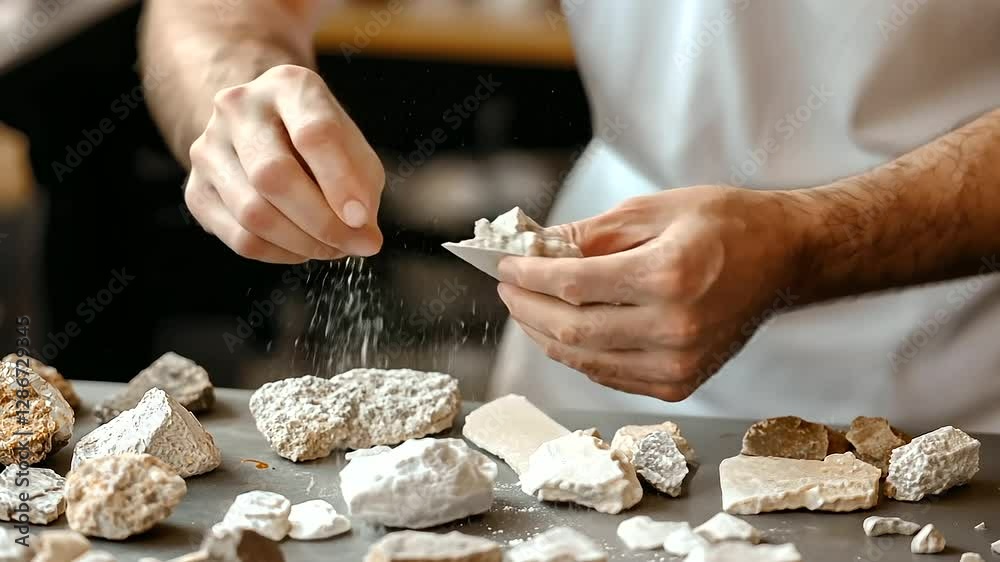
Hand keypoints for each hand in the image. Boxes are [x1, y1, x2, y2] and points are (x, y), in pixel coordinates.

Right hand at [185, 65, 383, 262]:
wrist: (264, 132)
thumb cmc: (319, 143)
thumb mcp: (353, 148)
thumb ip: (361, 185)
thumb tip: (361, 234)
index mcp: (287, 85)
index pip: (314, 134)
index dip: (341, 183)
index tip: (362, 218)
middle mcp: (238, 107)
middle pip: (274, 175)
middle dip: (321, 222)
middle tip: (353, 244)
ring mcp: (209, 147)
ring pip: (253, 213)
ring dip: (302, 243)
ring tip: (332, 247)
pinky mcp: (196, 188)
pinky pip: (239, 237)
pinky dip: (278, 253)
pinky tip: (301, 249)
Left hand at [497, 186, 808, 400]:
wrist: (786, 259)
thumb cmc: (728, 225)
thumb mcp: (656, 209)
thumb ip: (591, 233)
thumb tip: (536, 249)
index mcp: (668, 277)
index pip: (572, 285)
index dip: (528, 277)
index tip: (504, 265)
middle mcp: (674, 330)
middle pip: (570, 330)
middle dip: (526, 308)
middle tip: (507, 287)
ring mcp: (678, 365)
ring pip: (584, 360)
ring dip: (545, 334)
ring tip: (527, 308)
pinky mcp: (679, 384)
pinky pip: (608, 374)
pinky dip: (578, 354)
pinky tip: (564, 330)